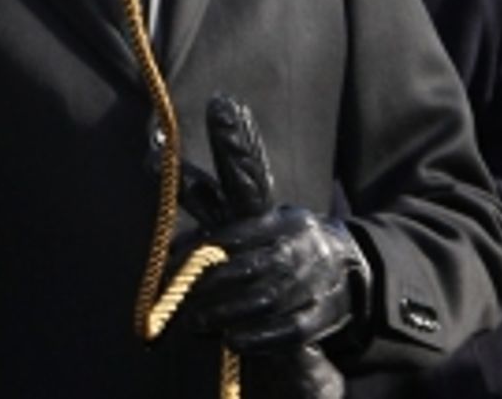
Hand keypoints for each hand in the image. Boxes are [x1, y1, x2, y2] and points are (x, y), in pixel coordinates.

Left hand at [180, 97, 368, 356]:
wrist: (350, 266)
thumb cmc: (285, 234)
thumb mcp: (257, 210)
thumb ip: (208, 197)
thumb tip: (151, 159)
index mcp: (283, 219)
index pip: (241, 232)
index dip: (206, 249)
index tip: (173, 261)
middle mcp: (302, 248)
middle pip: (253, 269)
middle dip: (213, 286)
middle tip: (180, 299)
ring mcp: (316, 283)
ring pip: (268, 301)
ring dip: (228, 314)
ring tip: (195, 323)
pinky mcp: (323, 316)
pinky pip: (291, 331)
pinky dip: (260, 338)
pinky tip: (233, 341)